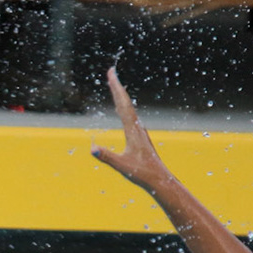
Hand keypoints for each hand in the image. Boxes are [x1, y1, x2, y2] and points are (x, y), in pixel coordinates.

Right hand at [92, 67, 170, 193]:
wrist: (160, 180)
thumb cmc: (142, 174)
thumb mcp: (123, 166)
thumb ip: (107, 157)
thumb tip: (92, 149)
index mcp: (133, 130)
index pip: (122, 105)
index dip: (116, 88)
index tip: (111, 74)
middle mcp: (137, 127)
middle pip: (125, 102)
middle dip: (117, 87)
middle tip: (111, 72)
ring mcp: (139, 131)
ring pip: (128, 108)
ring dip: (120, 95)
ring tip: (115, 86)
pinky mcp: (139, 136)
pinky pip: (129, 116)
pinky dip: (123, 106)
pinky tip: (122, 109)